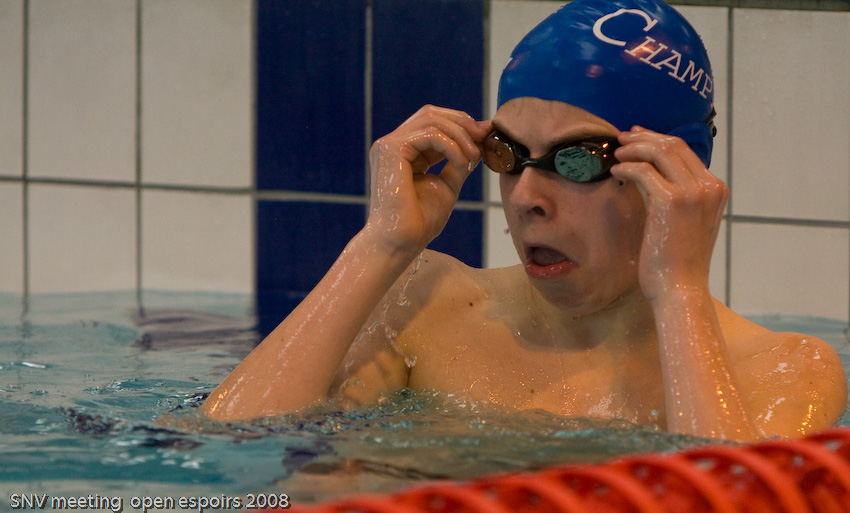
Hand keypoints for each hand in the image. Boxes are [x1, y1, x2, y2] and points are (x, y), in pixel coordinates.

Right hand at [366, 105, 491, 254]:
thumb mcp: (446, 186)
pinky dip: (450, 144)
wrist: (401, 242)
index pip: (432, 123)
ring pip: (430, 120)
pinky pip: (428, 134)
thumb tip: (477, 144)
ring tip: (474, 155)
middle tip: (484, 137)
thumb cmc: (419, 222)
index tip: (486, 133)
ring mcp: (388, 145)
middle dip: (462, 123)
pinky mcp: (390, 150)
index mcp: (403, 153)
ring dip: (460, 134)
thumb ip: (458, 163)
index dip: (461, 124)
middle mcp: (392, 145)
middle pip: (430, 114)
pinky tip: (462, 160)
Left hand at [611, 126, 727, 300]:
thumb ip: (678, 196)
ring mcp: (692, 193)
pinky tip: (616, 173)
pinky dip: (627, 168)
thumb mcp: (685, 222)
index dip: (657, 139)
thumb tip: (652, 173)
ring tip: (616, 154)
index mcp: (716, 190)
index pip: (685, 151)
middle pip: (673, 145)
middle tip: (621, 139)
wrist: (681, 288)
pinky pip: (644, 171)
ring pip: (659, 152)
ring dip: (634, 149)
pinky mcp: (671, 201)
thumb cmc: (678, 261)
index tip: (636, 138)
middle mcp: (709, 186)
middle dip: (644, 138)